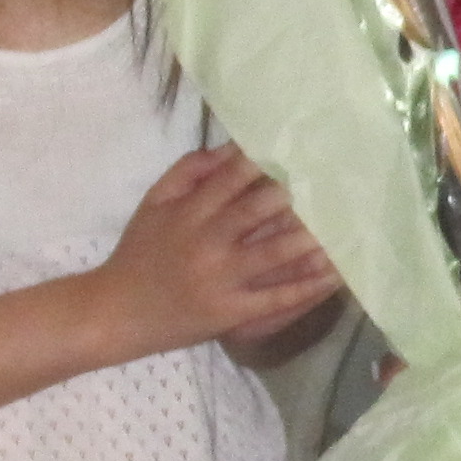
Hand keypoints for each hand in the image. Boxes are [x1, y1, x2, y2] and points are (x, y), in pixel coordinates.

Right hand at [98, 148, 340, 359]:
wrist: (115, 312)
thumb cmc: (139, 253)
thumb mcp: (154, 204)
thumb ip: (188, 172)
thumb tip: (232, 148)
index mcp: (188, 213)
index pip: (232, 179)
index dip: (266, 164)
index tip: (297, 151)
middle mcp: (206, 242)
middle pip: (256, 211)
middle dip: (292, 196)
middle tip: (329, 182)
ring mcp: (221, 279)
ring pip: (272, 254)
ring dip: (310, 239)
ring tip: (344, 225)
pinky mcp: (231, 312)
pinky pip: (275, 299)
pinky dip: (307, 287)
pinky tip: (335, 274)